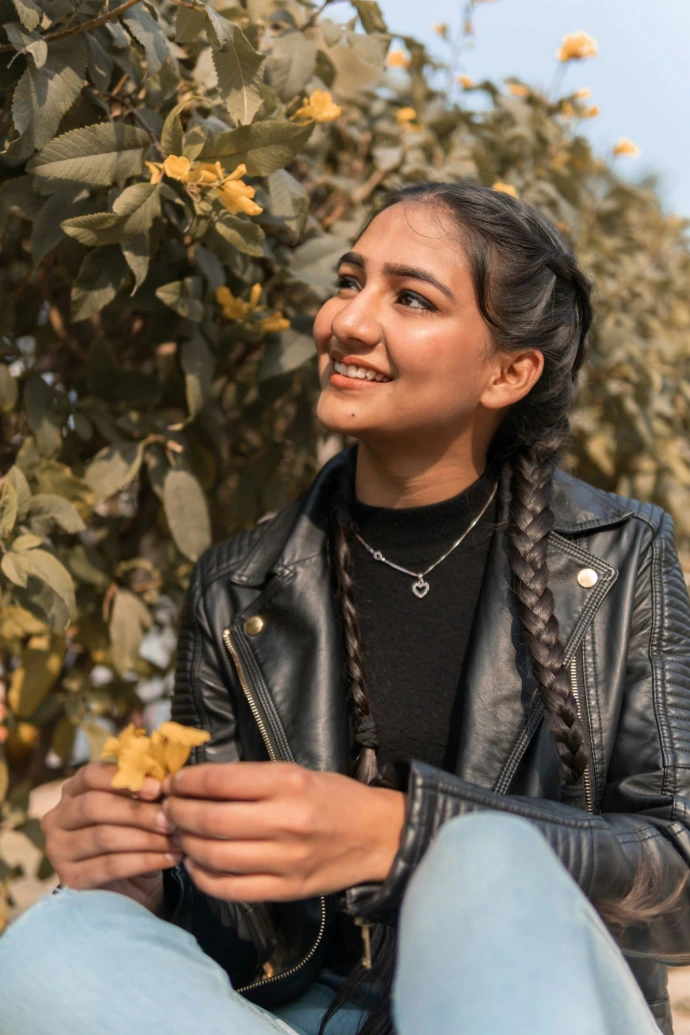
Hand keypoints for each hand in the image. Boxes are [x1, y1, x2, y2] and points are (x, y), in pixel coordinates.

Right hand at [41, 761, 183, 912]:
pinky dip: (145, 861)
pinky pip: (111, 866)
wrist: (128, 885)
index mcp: (72, 791)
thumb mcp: (138, 809)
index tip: (158, 788)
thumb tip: (167, 782)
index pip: (91, 775)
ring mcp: (58, 850)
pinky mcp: (70, 879)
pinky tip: (169, 859)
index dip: (124, 780)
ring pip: (104, 837)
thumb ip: (145, 793)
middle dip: (137, 812)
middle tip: (170, 819)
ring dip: (147, 838)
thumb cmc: (133, 835)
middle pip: (94, 806)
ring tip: (177, 839)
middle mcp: (57, 818)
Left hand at [160, 761, 405, 902]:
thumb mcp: (296, 772)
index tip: (173, 783)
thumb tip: (195, 784)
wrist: (376, 836)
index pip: (219, 781)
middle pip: (210, 820)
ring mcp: (285, 861)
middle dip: (177, 813)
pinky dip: (203, 877)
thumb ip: (249, 779)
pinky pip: (229, 888)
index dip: (186, 782)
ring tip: (179, 834)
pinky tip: (196, 864)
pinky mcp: (286, 890)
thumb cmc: (332, 797)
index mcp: (288, 783)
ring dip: (186, 844)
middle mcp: (285, 821)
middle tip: (166, 809)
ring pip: (214, 856)